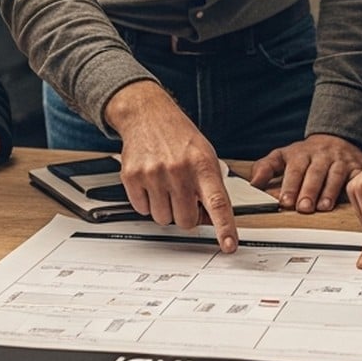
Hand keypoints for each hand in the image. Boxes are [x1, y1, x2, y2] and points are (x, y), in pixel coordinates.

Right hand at [105, 81, 236, 251]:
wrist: (148, 115)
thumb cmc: (180, 137)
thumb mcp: (206, 156)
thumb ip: (210, 188)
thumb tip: (210, 221)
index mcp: (203, 165)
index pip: (218, 203)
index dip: (225, 227)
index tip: (229, 245)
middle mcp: (179, 170)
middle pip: (186, 220)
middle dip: (187, 215)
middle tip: (184, 197)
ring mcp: (154, 174)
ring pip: (163, 219)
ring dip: (166, 209)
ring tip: (167, 186)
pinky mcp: (132, 177)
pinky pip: (142, 209)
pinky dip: (147, 202)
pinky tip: (151, 183)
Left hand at [250, 134, 361, 212]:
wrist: (336, 138)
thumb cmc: (306, 154)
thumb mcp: (283, 156)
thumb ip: (265, 168)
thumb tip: (252, 184)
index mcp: (300, 153)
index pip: (294, 169)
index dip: (290, 186)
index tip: (285, 201)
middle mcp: (321, 155)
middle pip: (314, 173)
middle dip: (308, 191)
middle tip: (303, 207)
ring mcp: (340, 160)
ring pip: (334, 175)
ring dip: (329, 192)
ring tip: (322, 207)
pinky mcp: (356, 166)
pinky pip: (355, 177)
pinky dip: (352, 188)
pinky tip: (348, 200)